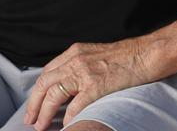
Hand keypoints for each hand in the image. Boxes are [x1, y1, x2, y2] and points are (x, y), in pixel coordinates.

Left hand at [23, 39, 154, 130]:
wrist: (147, 54)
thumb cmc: (127, 56)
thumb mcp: (97, 54)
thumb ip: (81, 65)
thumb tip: (70, 85)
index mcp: (74, 52)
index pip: (47, 72)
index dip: (38, 91)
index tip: (35, 104)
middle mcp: (75, 60)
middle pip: (44, 83)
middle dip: (34, 104)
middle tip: (30, 119)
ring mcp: (84, 72)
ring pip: (54, 95)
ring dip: (44, 113)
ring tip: (41, 126)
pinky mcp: (96, 85)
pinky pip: (75, 106)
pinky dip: (68, 117)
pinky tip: (67, 125)